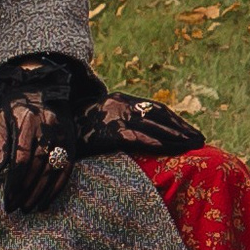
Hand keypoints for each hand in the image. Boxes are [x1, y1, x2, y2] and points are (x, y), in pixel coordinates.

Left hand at [0, 89, 76, 210]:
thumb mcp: (0, 117)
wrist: (42, 85)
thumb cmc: (15, 105)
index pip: (21, 159)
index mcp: (27, 121)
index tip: (7, 199)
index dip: (14, 182)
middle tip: (15, 208)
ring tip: (28, 208)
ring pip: (52, 171)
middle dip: (25, 191)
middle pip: (37, 167)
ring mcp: (62, 136)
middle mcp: (47, 129)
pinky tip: (46, 202)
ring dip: (40, 193)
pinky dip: (57, 188)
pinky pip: (66, 169)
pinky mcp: (71, 142)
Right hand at [82, 92, 204, 159]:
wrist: (48, 125)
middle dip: (181, 127)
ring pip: (155, 124)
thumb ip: (114, 123)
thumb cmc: (71, 128)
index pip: (154, 108)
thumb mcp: (95, 120)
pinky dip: (161, 142)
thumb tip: (131, 135)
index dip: (174, 120)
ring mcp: (115, 116)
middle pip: (159, 114)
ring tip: (195, 145)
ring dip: (177, 135)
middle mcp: (120, 103)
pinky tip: (174, 149)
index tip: (189, 130)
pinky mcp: (110, 130)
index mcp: (119, 99)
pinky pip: (142, 137)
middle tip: (200, 139)